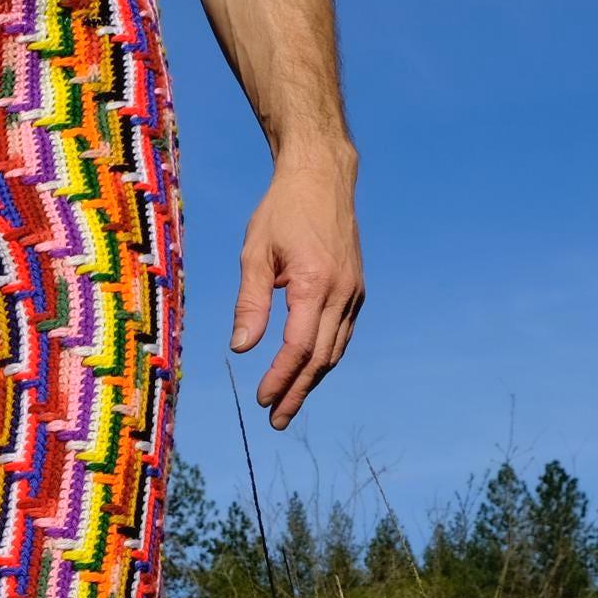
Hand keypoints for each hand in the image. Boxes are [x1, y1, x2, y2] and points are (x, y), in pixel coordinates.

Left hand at [229, 151, 364, 428]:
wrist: (323, 177)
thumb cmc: (282, 211)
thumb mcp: (255, 253)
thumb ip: (250, 303)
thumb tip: (242, 349)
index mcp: (314, 283)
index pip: (298, 347)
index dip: (280, 378)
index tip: (261, 400)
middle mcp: (341, 292)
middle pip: (320, 358)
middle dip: (297, 392)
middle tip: (276, 421)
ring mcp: (353, 292)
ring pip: (334, 350)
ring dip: (311, 381)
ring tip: (288, 405)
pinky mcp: (356, 289)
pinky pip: (340, 334)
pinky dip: (323, 358)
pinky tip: (306, 372)